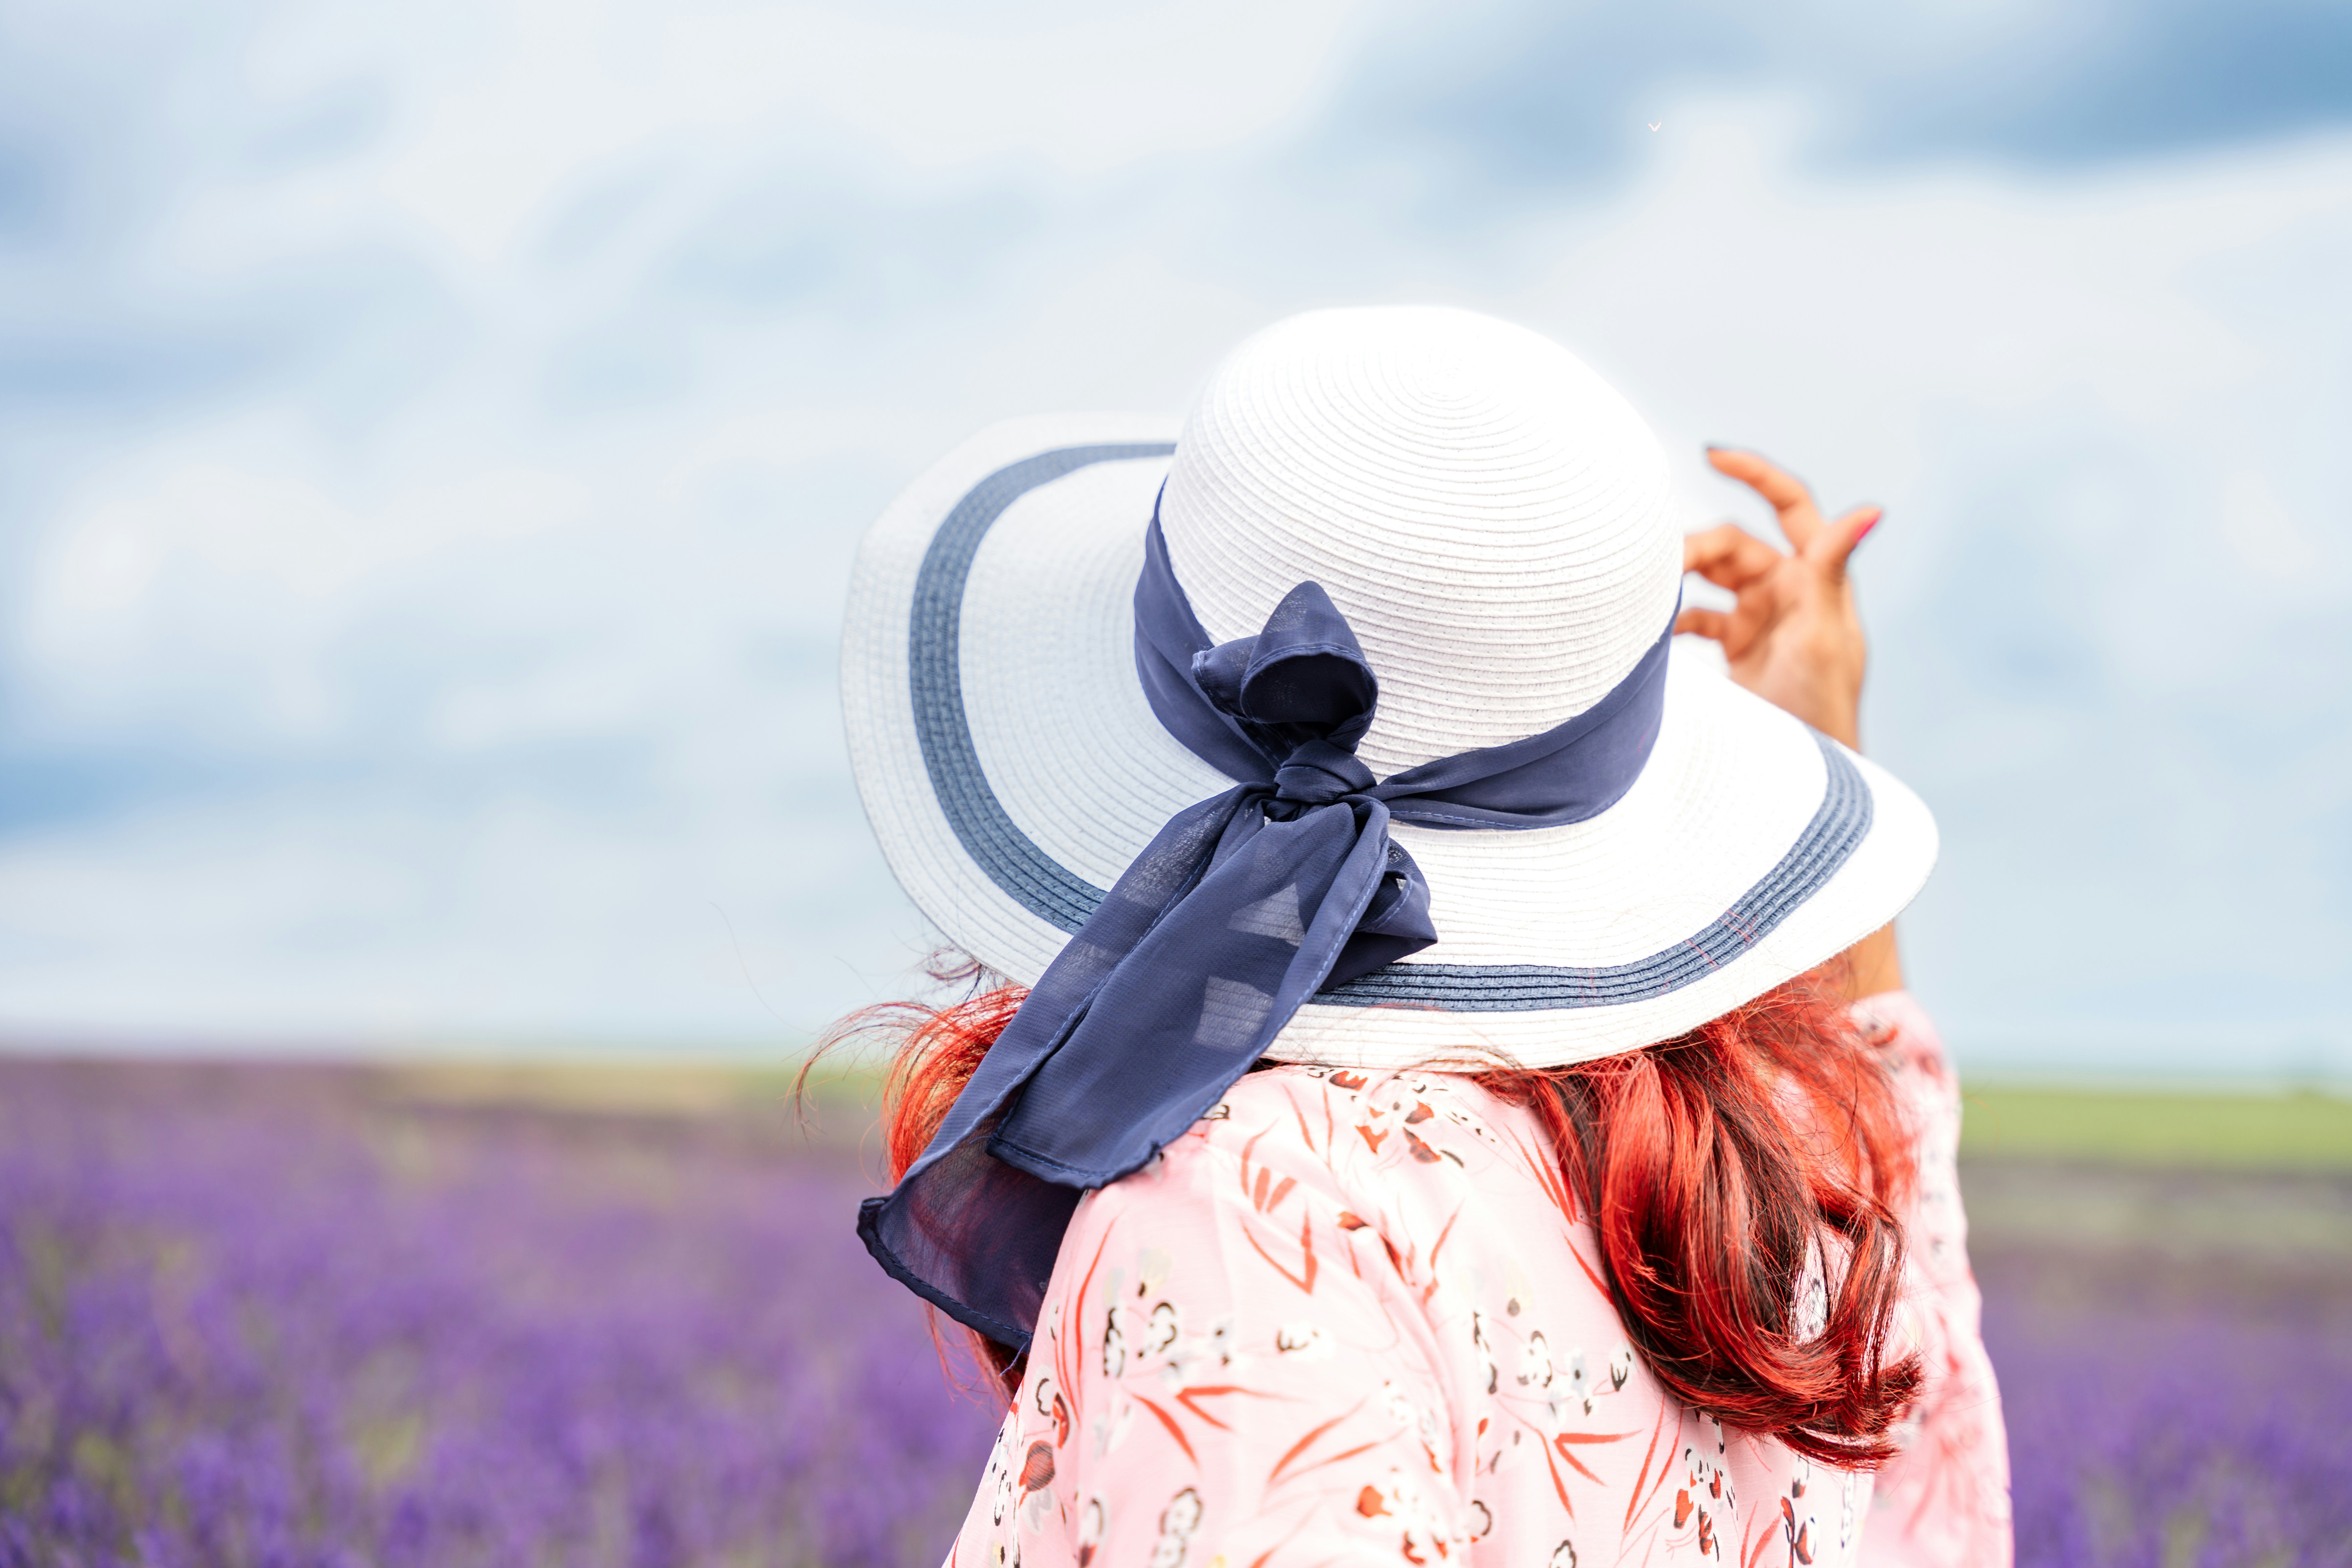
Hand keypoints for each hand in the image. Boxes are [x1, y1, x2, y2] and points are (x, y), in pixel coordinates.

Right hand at [1676, 448, 1878, 749]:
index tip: (1710, 454)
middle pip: (1735, 544)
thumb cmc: (1820, 707)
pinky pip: (1698, 616)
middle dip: (1697, 547)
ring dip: (1681, 581)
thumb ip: (1830, 570)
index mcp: (1817, 578)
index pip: (1790, 504)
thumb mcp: (1824, 635)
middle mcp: (1790, 590)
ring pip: (1711, 576)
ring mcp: (1761, 617)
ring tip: (1651, 595)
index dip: (1755, 474)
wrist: (1799, 772)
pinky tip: (1655, 633)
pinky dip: (1676, 619)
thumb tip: (1872, 510)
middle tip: (1661, 568)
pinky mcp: (1737, 646)